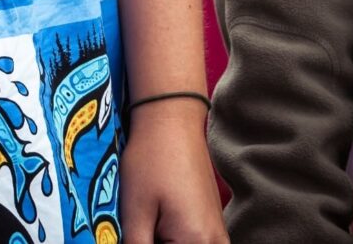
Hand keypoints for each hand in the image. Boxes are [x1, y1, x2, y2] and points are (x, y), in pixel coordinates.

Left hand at [121, 99, 227, 243]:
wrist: (172, 120)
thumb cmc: (151, 160)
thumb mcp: (134, 212)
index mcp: (196, 242)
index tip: (134, 234)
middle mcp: (215, 241)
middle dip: (155, 242)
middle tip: (138, 227)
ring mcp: (217, 232)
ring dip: (164, 240)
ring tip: (147, 224)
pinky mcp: (213, 223)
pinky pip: (196, 242)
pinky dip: (175, 238)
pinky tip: (156, 224)